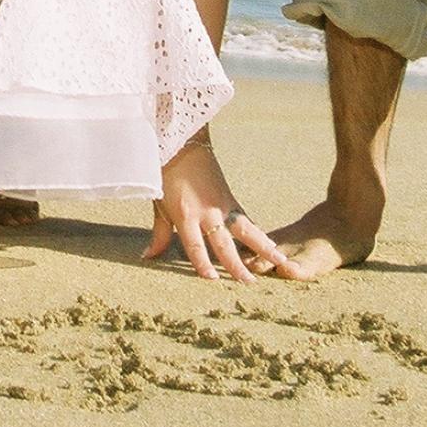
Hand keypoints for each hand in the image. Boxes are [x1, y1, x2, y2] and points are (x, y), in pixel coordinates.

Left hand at [145, 137, 297, 281]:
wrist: (182, 143)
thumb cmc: (166, 174)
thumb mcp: (159, 205)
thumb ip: (159, 234)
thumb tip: (148, 257)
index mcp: (185, 214)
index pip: (194, 244)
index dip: (202, 262)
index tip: (212, 279)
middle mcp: (206, 211)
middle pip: (223, 242)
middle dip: (236, 264)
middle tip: (249, 283)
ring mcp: (221, 204)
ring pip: (245, 229)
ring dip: (262, 246)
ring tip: (278, 261)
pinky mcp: (229, 197)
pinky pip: (245, 219)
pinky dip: (257, 232)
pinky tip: (269, 244)